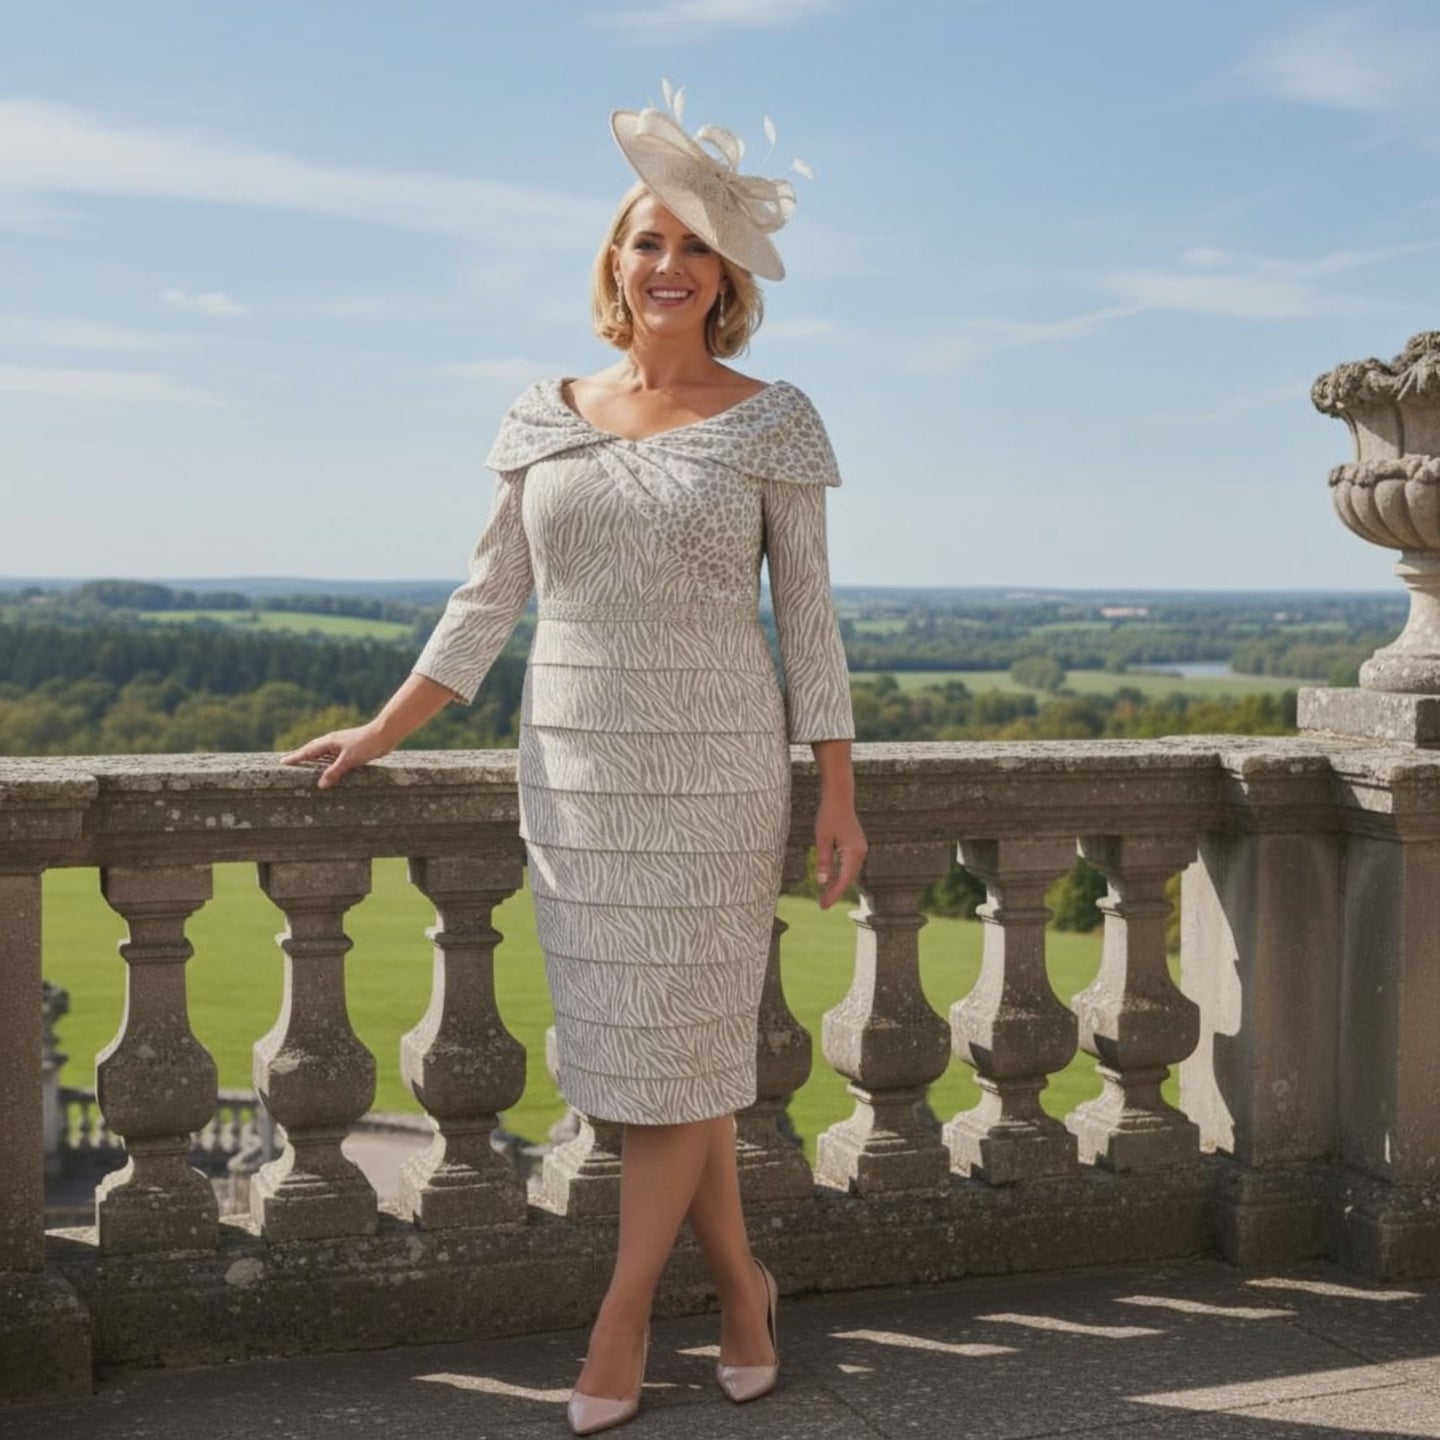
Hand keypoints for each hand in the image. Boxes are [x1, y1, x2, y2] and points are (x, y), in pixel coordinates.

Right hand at [279, 722, 393, 789]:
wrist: (384, 735)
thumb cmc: (365, 745)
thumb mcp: (348, 760)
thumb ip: (334, 772)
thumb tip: (320, 785)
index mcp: (329, 742)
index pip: (307, 751)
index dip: (295, 757)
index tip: (282, 762)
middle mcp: (333, 742)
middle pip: (313, 750)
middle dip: (301, 756)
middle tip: (289, 761)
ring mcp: (342, 745)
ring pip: (324, 754)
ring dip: (314, 760)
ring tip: (305, 766)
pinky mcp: (351, 749)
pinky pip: (334, 757)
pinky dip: (328, 763)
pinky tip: (330, 769)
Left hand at [815, 799, 865, 909]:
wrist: (839, 798)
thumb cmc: (828, 816)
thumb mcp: (822, 839)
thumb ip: (824, 861)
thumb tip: (823, 882)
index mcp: (853, 852)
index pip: (844, 880)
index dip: (833, 894)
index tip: (823, 906)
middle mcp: (861, 852)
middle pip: (849, 879)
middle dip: (836, 893)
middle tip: (822, 905)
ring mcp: (861, 849)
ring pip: (850, 873)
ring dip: (839, 885)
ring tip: (825, 897)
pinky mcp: (857, 846)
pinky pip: (850, 866)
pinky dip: (842, 875)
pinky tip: (832, 881)